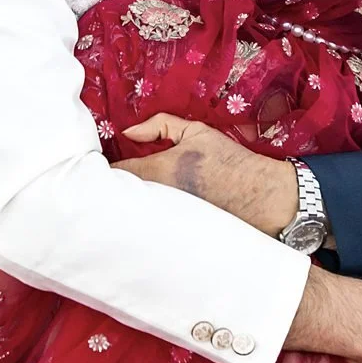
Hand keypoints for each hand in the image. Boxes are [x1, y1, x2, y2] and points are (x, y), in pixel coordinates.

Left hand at [115, 113, 296, 235]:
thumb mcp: (196, 131)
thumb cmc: (228, 160)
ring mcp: (166, 221)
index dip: (104, 168)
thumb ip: (159, 126)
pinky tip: (146, 217)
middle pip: (118, 198)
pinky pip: (150, 228)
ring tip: (124, 199)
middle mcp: (158, 198)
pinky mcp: (175, 236)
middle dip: (111, 190)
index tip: (101, 164)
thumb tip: (128, 131)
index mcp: (159, 170)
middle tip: (109, 183)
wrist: (261, 195)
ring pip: (132, 215)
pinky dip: (144, 223)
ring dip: (126, 207)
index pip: (116, 172)